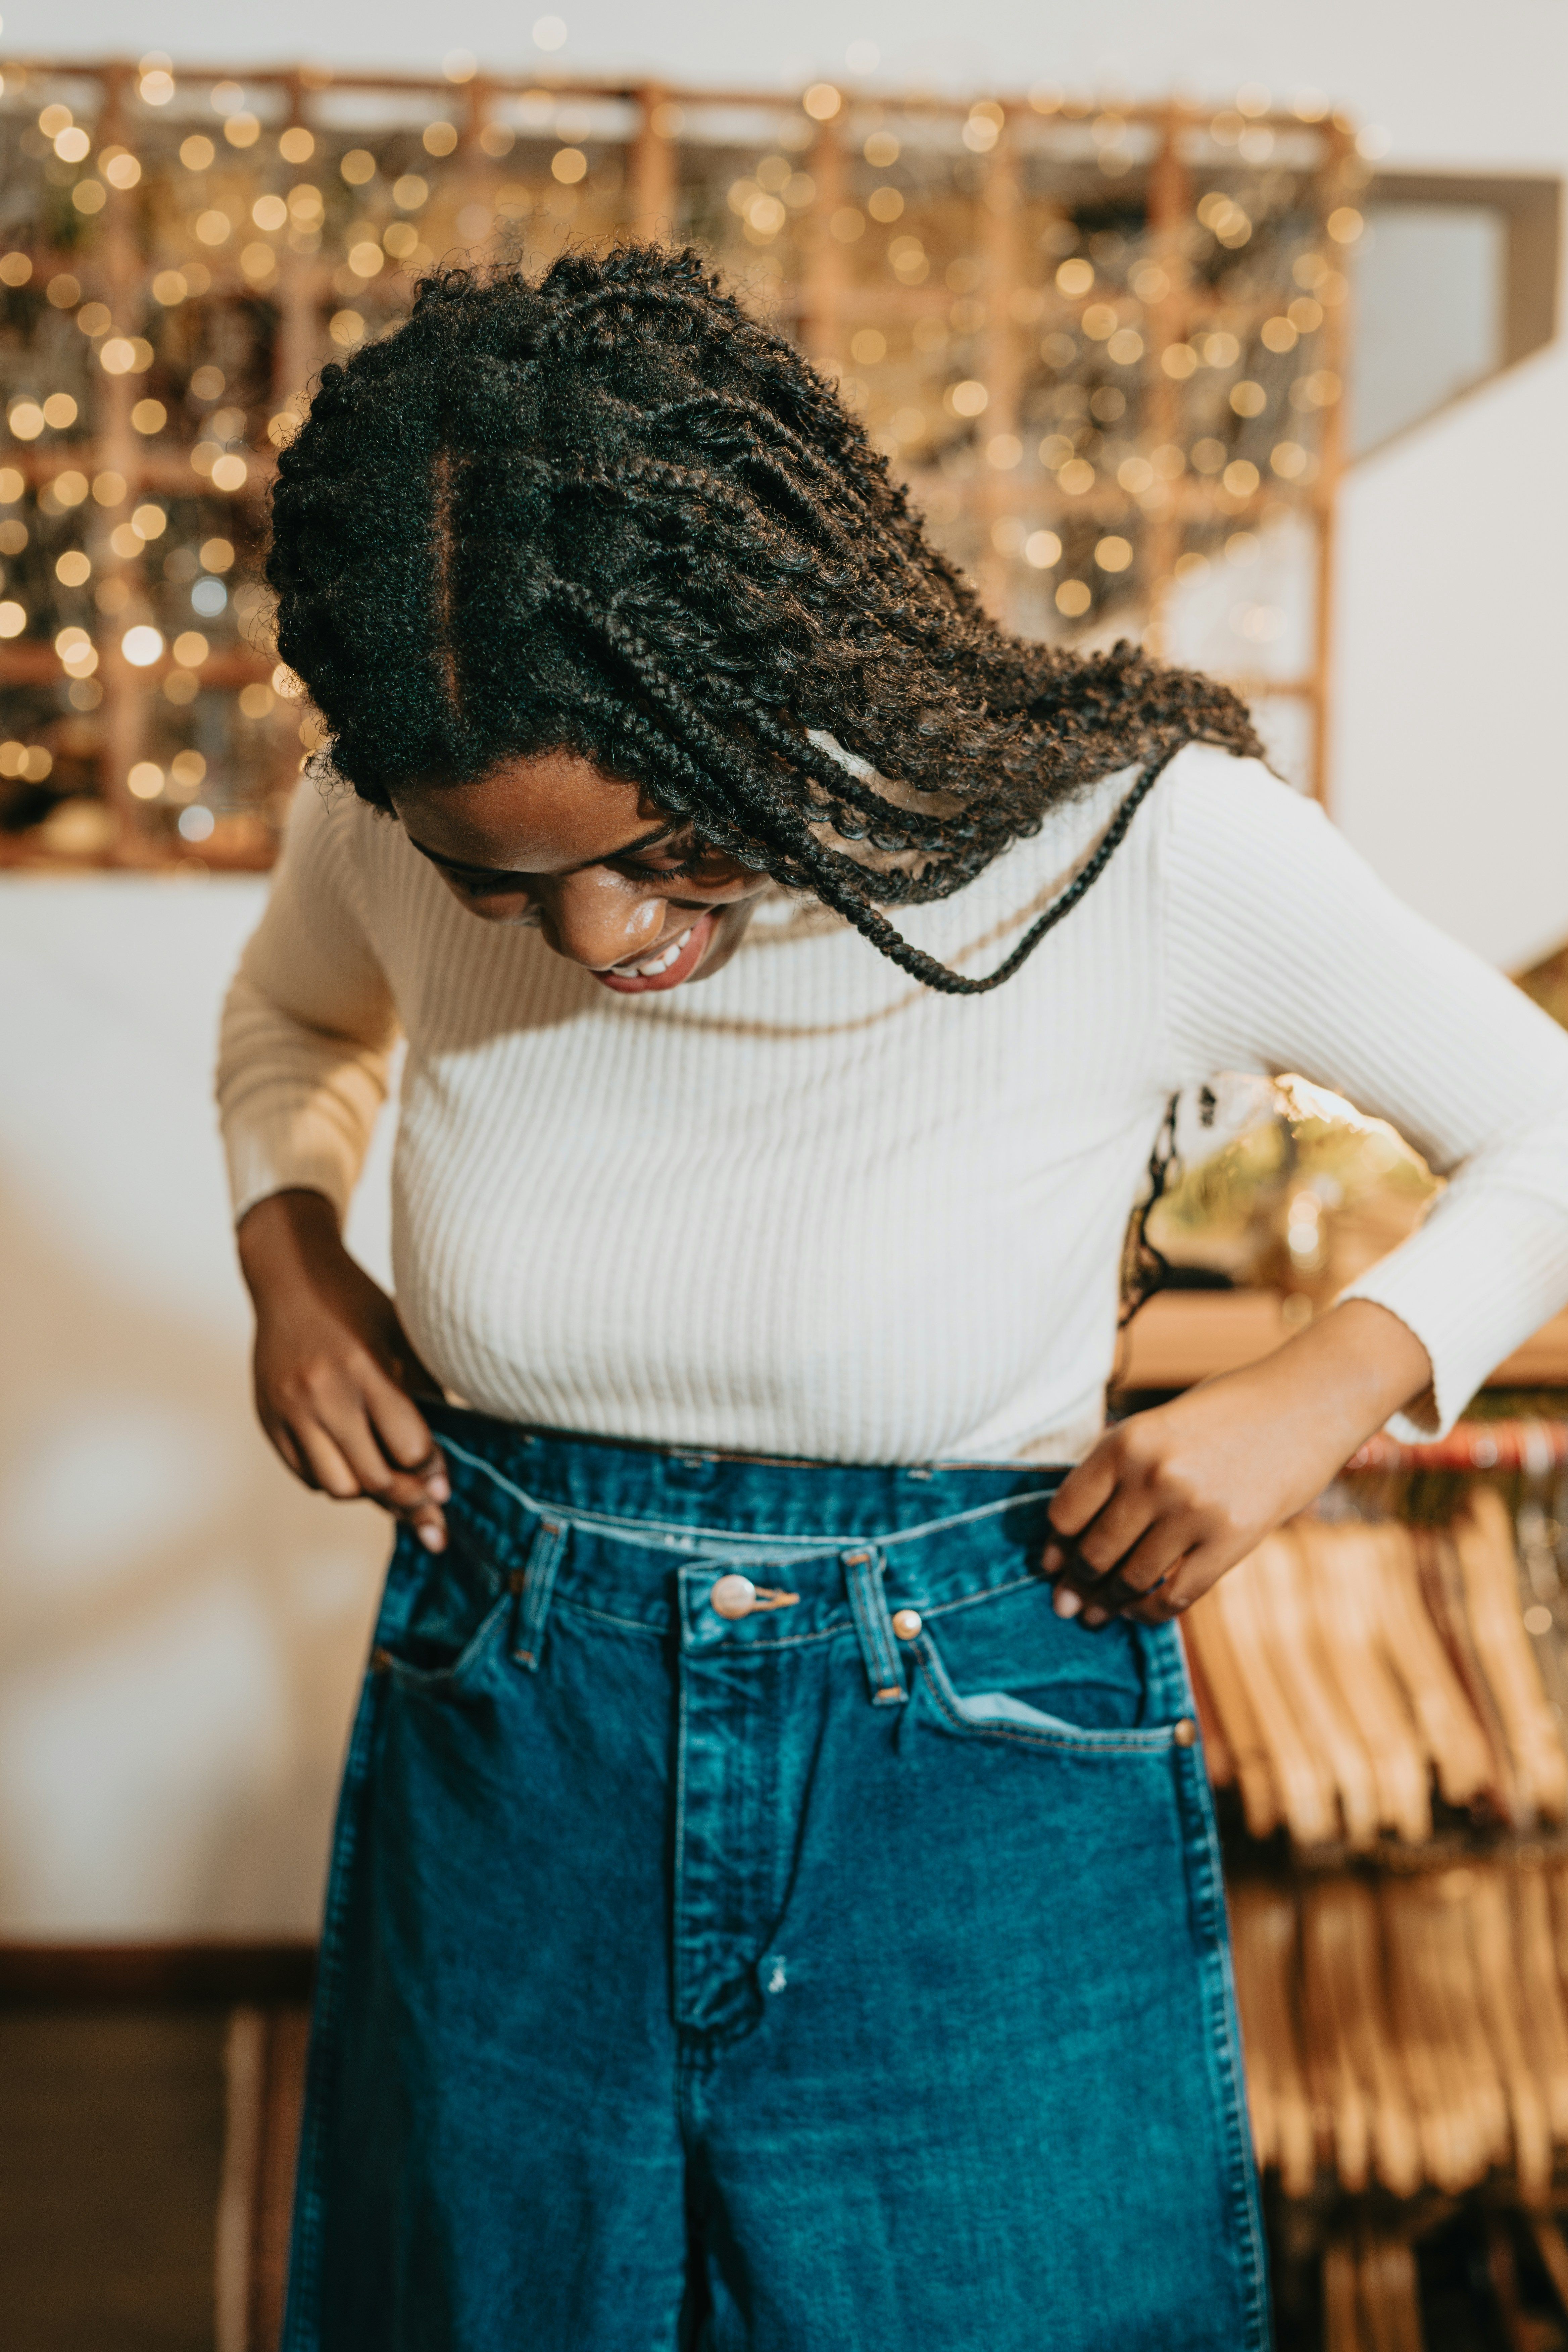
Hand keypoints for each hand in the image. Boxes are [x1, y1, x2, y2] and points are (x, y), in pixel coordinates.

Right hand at [237, 1188, 449, 1549]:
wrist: (290, 1277)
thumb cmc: (356, 1304)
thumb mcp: (402, 1338)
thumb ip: (423, 1394)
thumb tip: (440, 1460)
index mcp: (364, 1369)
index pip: (408, 1447)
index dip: (432, 1472)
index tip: (444, 1483)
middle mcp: (322, 1394)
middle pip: (373, 1478)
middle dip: (407, 1500)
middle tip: (429, 1507)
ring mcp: (289, 1410)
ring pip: (336, 1487)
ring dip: (368, 1495)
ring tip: (390, 1486)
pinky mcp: (268, 1420)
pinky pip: (306, 1475)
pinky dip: (334, 1481)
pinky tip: (354, 1467)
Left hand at [1042, 1299, 1431, 1625]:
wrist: (1308, 1400)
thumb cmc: (1227, 1410)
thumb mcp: (1159, 1425)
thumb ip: (1121, 1470)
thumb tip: (1078, 1534)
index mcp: (1126, 1442)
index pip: (1067, 1512)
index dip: (1056, 1546)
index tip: (1053, 1564)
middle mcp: (1153, 1477)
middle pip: (1095, 1551)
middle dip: (1076, 1585)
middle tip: (1067, 1604)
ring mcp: (1193, 1511)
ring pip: (1132, 1578)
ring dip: (1110, 1603)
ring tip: (1100, 1614)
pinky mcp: (1233, 1539)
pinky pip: (1176, 1593)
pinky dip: (1152, 1610)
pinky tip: (1141, 1612)